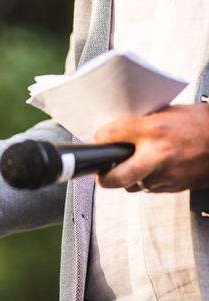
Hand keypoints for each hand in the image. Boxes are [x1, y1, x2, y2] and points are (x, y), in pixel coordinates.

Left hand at [94, 104, 208, 191]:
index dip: (101, 137)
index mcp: (153, 130)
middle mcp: (157, 154)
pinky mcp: (173, 187)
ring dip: (128, 178)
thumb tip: (118, 131)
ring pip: (131, 186)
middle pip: (115, 177)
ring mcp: (165, 174)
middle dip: (104, 177)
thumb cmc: (201, 124)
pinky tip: (154, 169)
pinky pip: (149, 188)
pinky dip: (147, 180)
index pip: (110, 135)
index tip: (101, 139)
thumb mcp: (168, 113)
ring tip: (134, 165)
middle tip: (101, 173)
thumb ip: (142, 123)